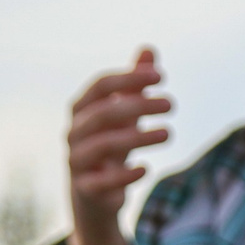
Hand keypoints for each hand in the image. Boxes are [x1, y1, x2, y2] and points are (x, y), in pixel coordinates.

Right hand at [67, 48, 172, 230]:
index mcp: (81, 110)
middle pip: (102, 113)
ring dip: (137, 137)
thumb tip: (148, 49)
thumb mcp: (124, 114)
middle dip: (138, 105)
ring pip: (102, 145)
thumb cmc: (111, 145)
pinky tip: (146, 168)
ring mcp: (77, 162)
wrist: (94, 195)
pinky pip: (102, 182)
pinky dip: (124, 175)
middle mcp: (74, 134)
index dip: (130, 78)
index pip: (100, 86)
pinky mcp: (85, 190)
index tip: (161, 77)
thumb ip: (134, 84)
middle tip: (171, 104)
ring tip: (168, 133)